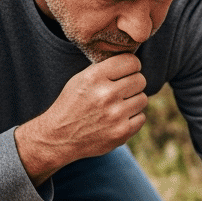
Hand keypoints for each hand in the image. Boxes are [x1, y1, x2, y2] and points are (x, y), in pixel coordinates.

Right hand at [15, 53, 147, 184]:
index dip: (131, 66)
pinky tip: (118, 119)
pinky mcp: (122, 132)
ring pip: (143, 99)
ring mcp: (115, 115)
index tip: (126, 71)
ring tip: (118, 105)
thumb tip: (132, 62)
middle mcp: (106, 94)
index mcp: (94, 77)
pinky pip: (141, 117)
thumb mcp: (80, 79)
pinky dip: (132, 118)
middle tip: (122, 90)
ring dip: (133, 101)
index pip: (131, 62)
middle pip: (140, 80)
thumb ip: (104, 69)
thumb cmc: (71, 105)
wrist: (58, 138)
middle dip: (133, 84)